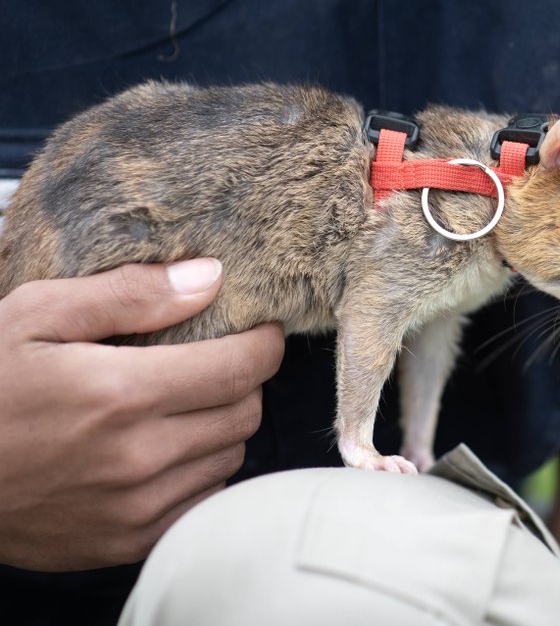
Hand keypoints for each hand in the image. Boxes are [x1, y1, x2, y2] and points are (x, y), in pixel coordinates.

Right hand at [0, 260, 283, 570]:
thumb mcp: (36, 315)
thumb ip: (129, 293)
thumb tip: (209, 278)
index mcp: (120, 394)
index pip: (242, 368)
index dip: (263, 344)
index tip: (259, 331)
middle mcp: (137, 457)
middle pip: (244, 413)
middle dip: (241, 381)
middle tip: (211, 363)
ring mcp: (134, 507)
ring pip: (230, 457)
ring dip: (220, 426)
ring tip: (179, 405)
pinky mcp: (127, 541)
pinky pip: (202, 500)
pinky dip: (199, 470)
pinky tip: (162, 448)